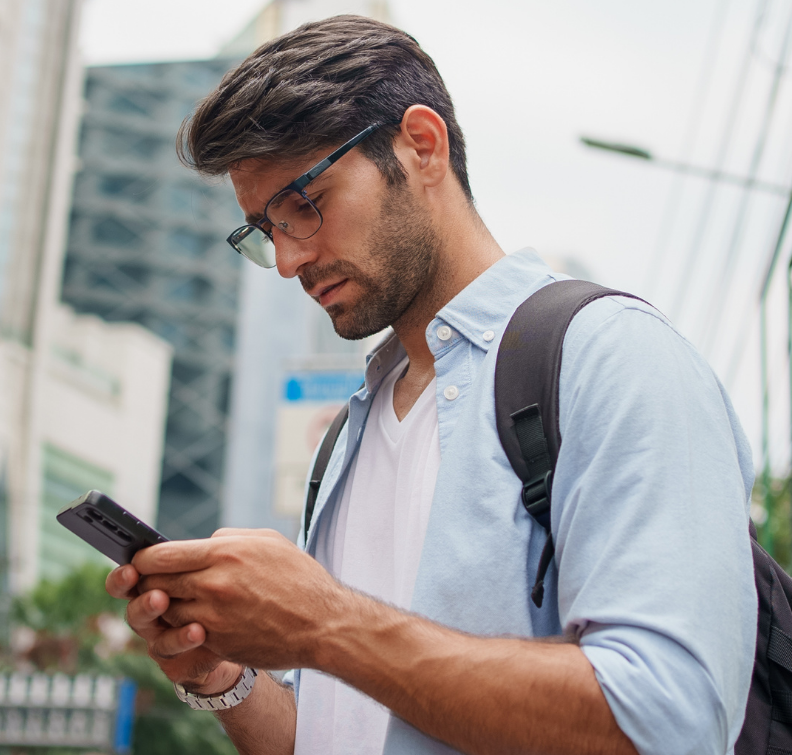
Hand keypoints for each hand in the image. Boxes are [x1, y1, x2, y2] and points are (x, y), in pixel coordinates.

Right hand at [106, 563, 242, 694]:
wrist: (247, 636)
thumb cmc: (230, 594)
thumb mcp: (221, 568)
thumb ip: (210, 556)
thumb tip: (215, 540)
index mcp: (160, 584)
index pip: (133, 576)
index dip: (127, 574)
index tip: (132, 568)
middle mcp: (155, 615)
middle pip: (136, 608)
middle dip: (145, 601)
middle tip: (159, 596)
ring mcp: (164, 642)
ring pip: (154, 638)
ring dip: (170, 631)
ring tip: (191, 625)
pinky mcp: (179, 666)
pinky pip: (177, 662)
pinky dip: (188, 646)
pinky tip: (202, 635)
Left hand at [133, 528, 348, 669]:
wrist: (323, 624)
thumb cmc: (300, 579)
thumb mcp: (268, 541)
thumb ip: (229, 536)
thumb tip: (204, 541)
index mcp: (225, 552)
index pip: (162, 555)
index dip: (144, 558)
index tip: (141, 559)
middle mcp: (214, 583)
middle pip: (156, 583)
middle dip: (148, 582)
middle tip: (150, 581)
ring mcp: (213, 616)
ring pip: (165, 612)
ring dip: (165, 606)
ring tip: (177, 599)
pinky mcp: (217, 642)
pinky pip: (184, 633)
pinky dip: (183, 627)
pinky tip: (196, 619)